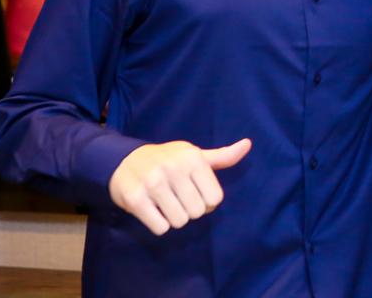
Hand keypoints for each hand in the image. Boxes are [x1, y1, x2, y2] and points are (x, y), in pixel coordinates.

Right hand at [108, 138, 250, 234]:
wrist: (124, 161)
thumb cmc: (167, 160)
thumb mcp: (195, 155)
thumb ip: (222, 156)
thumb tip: (248, 144)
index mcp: (193, 158)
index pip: (215, 198)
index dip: (207, 202)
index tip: (195, 192)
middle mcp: (173, 168)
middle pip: (197, 212)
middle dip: (190, 210)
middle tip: (178, 198)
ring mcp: (153, 183)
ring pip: (180, 221)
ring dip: (174, 218)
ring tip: (165, 202)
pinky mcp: (135, 199)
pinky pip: (161, 227)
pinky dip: (159, 223)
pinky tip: (153, 209)